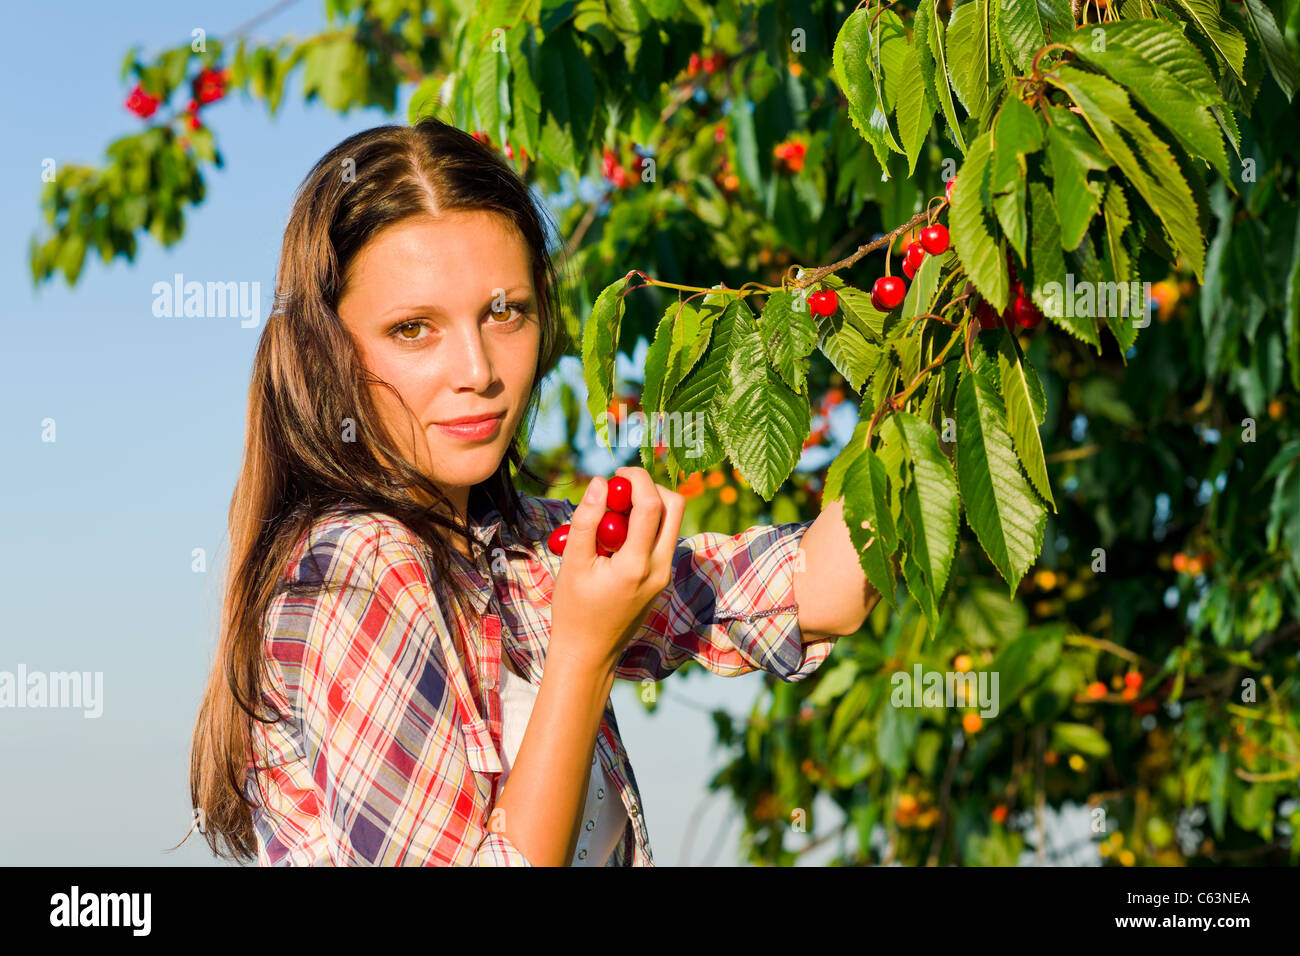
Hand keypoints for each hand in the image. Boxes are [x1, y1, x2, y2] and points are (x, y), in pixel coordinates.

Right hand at [549, 467, 684, 671]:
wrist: (589, 652)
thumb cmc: (574, 610)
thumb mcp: (572, 562)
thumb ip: (586, 520)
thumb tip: (601, 483)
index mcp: (636, 565)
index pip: (651, 506)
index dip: (637, 479)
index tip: (617, 473)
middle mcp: (659, 568)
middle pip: (675, 507)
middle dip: (650, 488)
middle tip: (620, 490)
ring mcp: (665, 574)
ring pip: (672, 522)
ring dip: (648, 506)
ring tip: (613, 515)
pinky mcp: (662, 578)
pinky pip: (662, 539)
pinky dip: (645, 526)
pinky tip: (615, 536)